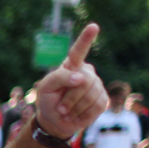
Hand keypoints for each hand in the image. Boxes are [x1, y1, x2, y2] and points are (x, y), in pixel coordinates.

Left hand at [34, 24, 106, 138]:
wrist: (55, 120)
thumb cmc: (49, 100)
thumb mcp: (45, 87)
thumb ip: (59, 78)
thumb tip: (80, 78)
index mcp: (71, 65)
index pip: (79, 50)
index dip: (86, 39)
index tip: (93, 27)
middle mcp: (86, 72)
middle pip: (85, 82)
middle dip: (70, 98)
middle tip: (60, 108)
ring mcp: (97, 85)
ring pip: (92, 95)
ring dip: (75, 108)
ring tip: (67, 112)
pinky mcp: (103, 99)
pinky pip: (97, 106)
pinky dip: (83, 115)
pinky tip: (76, 115)